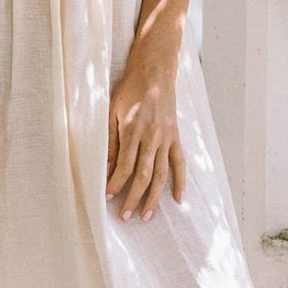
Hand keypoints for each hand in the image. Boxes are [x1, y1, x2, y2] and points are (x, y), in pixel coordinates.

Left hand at [106, 43, 185, 220]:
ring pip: (161, 174)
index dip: (115, 184)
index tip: (107, 198)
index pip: (123, 165)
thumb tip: (107, 168)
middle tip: (125, 216)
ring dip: (153, 197)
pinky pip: (180, 163)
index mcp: (133, 130)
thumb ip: (111, 141)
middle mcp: (152, 136)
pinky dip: (180, 182)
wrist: (155, 71)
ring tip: (146, 216)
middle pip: (143, 175)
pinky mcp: (176, 137)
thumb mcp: (112, 111)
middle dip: (133, 198)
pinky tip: (178, 199)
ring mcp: (166, 138)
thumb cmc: (129, 90)